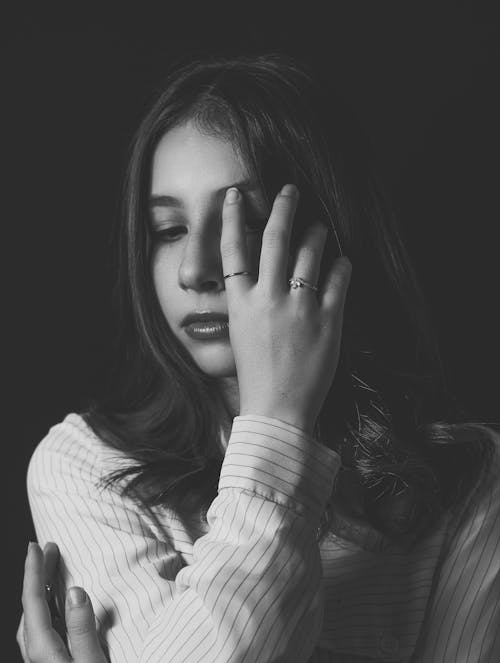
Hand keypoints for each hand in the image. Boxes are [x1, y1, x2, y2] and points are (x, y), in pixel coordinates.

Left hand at [17, 542, 117, 662]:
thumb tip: (73, 591)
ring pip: (33, 616)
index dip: (34, 571)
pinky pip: (41, 627)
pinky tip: (56, 602)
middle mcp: (33, 655)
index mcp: (41, 651)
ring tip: (51, 568)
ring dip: (41, 589)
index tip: (36, 547)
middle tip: (48, 548)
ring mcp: (38, 662)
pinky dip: (46, 606)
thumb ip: (81, 626)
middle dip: (37, 574)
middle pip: (31, 605)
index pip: (33, 602)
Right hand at [221, 184, 351, 433]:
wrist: (278, 411)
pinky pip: (339, 279)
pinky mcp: (328, 320)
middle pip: (274, 238)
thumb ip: (248, 305)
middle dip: (283, 207)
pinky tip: (342, 260)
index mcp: (241, 304)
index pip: (233, 250)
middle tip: (291, 190)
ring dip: (316, 233)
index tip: (236, 195)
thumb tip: (259, 279)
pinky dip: (342, 265)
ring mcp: (300, 308)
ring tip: (319, 225)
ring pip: (309, 252)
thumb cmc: (256, 379)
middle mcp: (268, 299)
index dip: (233, 218)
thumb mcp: (241, 336)